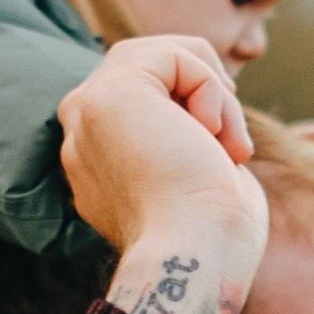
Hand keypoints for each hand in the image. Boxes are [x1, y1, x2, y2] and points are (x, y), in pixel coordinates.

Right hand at [61, 40, 269, 313]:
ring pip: (161, 55)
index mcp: (97, 161)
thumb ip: (184, 139)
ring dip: (212, 91)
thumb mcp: (195, 177)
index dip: (197, 108)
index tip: (225, 154)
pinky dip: (211, 88)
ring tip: (227, 145)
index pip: (147, 98)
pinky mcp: (108, 94)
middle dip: (205, 91)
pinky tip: (212, 136)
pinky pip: (174, 55)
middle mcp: (81, 136)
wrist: (197, 258)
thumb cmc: (213, 238)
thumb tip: (205, 119)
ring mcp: (86, 112)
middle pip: (149, 67)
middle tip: (233, 146)